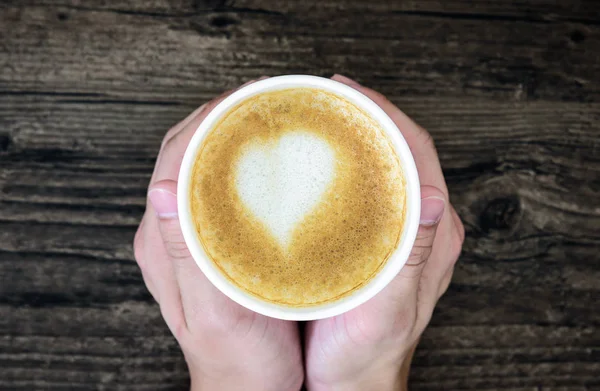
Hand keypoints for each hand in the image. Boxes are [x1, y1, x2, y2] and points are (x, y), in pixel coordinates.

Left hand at [133, 79, 303, 390]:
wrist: (249, 387)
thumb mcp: (213, 315)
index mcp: (165, 242)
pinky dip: (247, 164)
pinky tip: (274, 163)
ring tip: (272, 120)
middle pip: (190, 154)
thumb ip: (186, 256)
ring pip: (208, 167)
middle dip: (223, 119)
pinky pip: (226, 188)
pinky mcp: (219, 243)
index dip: (206, 122)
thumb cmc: (237, 361)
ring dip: (235, 137)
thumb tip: (162, 188)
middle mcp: (175, 232)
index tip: (246, 99)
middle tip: (267, 101)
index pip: (174, 159)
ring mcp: (196, 236)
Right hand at [304, 75, 464, 390]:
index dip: (387, 116)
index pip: (418, 156)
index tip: (349, 92)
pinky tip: (318, 163)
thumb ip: (412, 259)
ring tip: (321, 119)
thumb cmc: (365, 356)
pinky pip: (365, 189)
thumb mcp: (387, 313)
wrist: (350, 384)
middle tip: (327, 97)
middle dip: (368, 117)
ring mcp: (397, 233)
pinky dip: (345, 166)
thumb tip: (431, 196)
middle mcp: (419, 228)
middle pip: (400, 153)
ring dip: (356, 137)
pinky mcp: (374, 243)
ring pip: (382, 167)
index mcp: (432, 237)